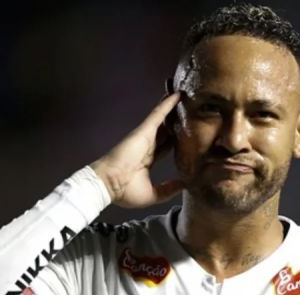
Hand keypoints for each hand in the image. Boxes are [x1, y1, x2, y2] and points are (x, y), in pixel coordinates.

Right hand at [90, 92, 183, 207]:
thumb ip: (169, 189)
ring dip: (173, 108)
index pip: (166, 147)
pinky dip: (168, 104)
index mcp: (148, 160)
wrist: (109, 185)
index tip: (190, 136)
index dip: (177, 141)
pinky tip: (179, 95)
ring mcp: (146, 137)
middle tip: (191, 111)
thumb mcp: (153, 194)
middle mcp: (148, 146)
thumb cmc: (125, 192)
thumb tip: (185, 185)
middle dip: (176, 121)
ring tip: (186, 95)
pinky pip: (158, 114)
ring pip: (163, 119)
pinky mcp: (144, 131)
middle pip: (166, 130)